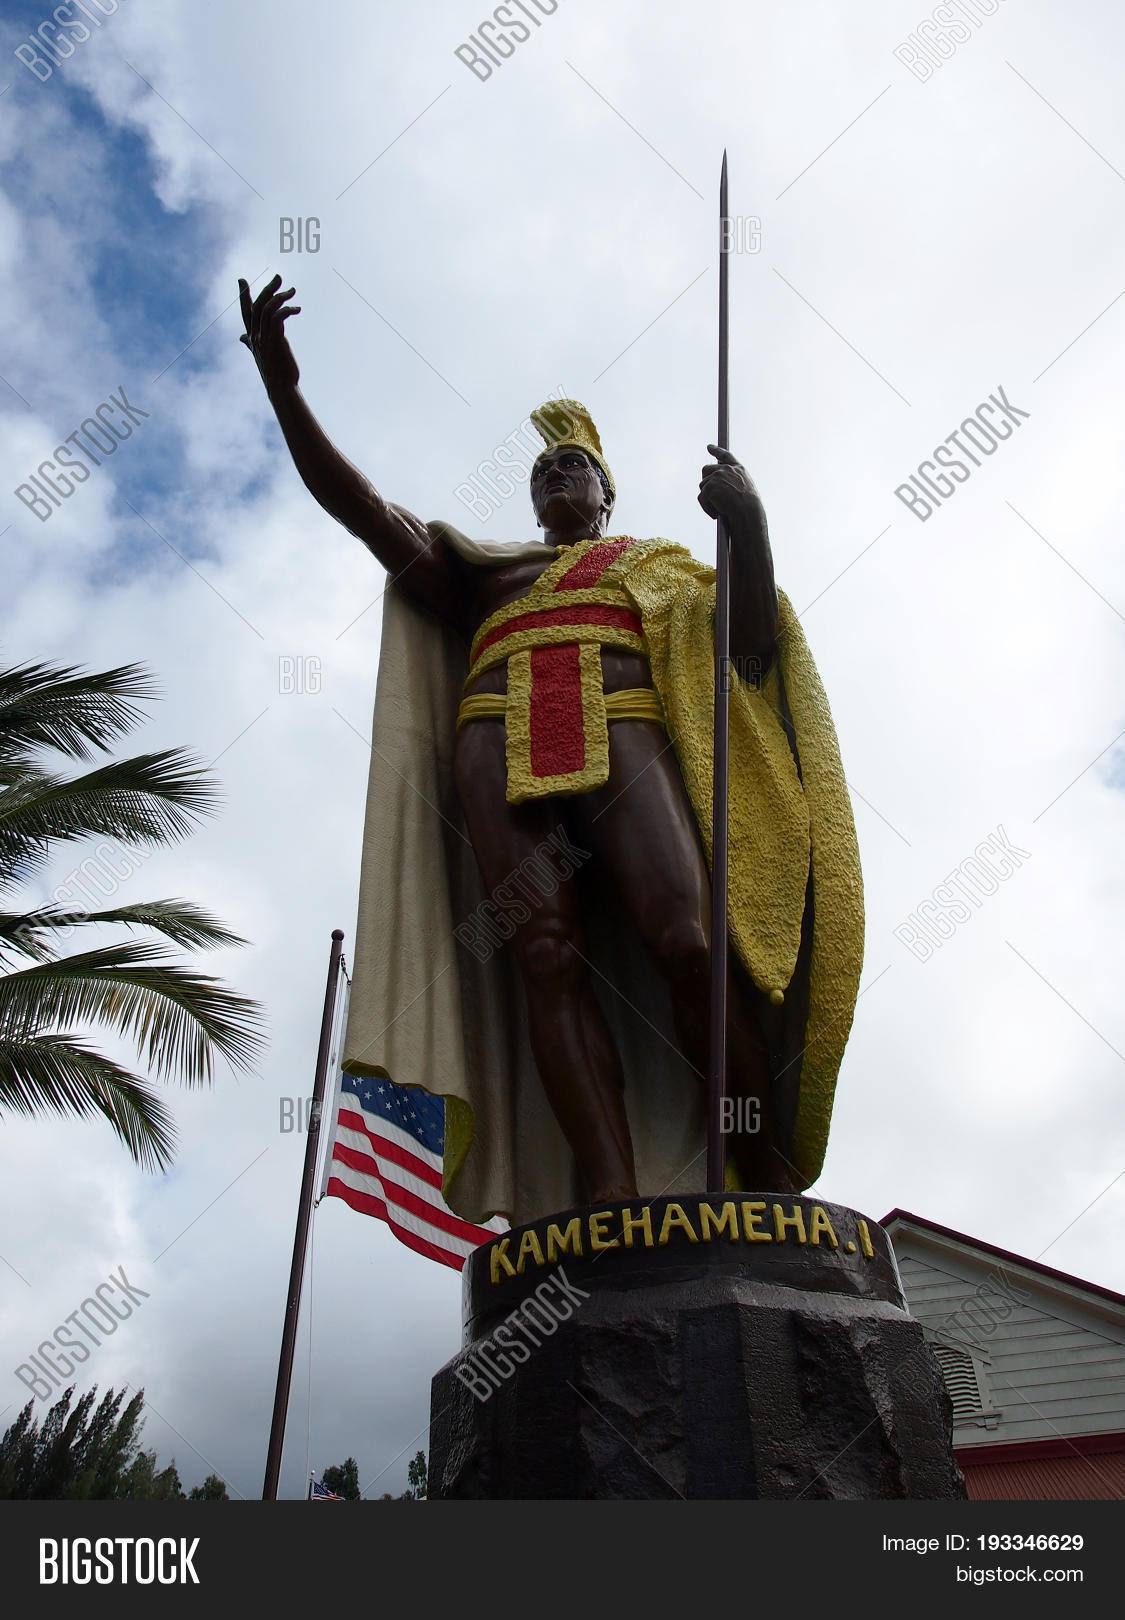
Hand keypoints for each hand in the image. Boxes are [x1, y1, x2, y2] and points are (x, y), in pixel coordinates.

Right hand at [239, 274, 300, 394]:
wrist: (281, 388)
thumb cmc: (275, 373)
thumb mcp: (260, 355)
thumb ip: (250, 344)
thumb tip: (242, 339)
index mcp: (251, 338)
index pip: (245, 313)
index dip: (243, 296)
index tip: (242, 280)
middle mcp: (255, 336)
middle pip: (257, 305)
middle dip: (267, 289)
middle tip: (279, 278)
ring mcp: (263, 337)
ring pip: (267, 308)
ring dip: (281, 296)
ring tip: (292, 291)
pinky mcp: (274, 339)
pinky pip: (277, 316)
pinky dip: (286, 309)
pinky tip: (296, 309)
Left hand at [697, 444, 764, 531]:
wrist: (748, 512)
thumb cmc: (750, 508)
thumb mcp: (747, 492)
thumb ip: (735, 486)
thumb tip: (721, 493)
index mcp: (739, 469)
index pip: (725, 455)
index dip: (716, 450)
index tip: (709, 447)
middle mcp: (727, 469)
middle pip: (706, 469)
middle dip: (705, 481)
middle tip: (707, 494)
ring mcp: (717, 476)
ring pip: (702, 486)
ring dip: (707, 498)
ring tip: (718, 509)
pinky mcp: (709, 486)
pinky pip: (701, 498)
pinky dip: (706, 507)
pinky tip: (715, 514)